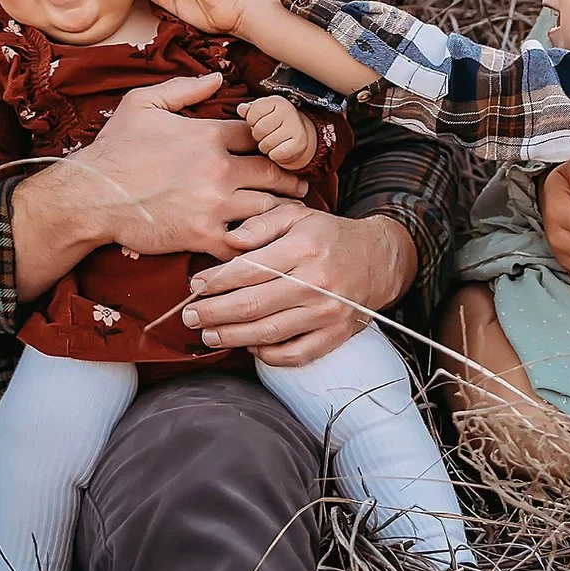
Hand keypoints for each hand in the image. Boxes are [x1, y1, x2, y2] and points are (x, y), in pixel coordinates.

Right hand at [67, 71, 307, 256]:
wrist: (91, 196)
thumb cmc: (115, 150)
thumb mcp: (143, 104)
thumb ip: (184, 88)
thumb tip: (217, 77)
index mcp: (208, 135)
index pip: (258, 135)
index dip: (272, 139)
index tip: (279, 148)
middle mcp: (218, 168)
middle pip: (274, 172)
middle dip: (290, 179)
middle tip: (300, 185)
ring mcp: (213, 204)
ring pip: (268, 207)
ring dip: (279, 210)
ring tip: (289, 214)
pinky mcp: (203, 235)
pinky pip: (245, 241)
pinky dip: (257, 241)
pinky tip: (263, 241)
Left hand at [182, 203, 414, 367]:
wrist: (378, 258)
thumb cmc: (330, 236)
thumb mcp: (297, 216)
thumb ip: (261, 224)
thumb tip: (229, 241)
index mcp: (303, 248)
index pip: (249, 270)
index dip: (216, 281)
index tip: (195, 286)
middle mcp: (316, 282)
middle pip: (253, 305)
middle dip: (214, 313)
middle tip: (191, 316)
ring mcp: (327, 312)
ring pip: (269, 332)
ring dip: (233, 336)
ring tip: (209, 333)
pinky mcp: (335, 334)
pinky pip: (296, 353)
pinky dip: (268, 354)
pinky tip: (250, 345)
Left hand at [240, 97, 318, 170]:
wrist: (300, 137)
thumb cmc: (276, 124)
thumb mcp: (262, 113)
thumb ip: (249, 110)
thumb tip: (241, 109)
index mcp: (277, 101)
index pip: (252, 112)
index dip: (251, 121)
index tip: (259, 122)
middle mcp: (288, 111)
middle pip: (258, 129)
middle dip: (258, 136)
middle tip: (266, 135)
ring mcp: (295, 127)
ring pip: (266, 144)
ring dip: (266, 147)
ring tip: (272, 143)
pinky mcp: (299, 144)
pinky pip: (276, 154)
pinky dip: (274, 155)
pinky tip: (279, 150)